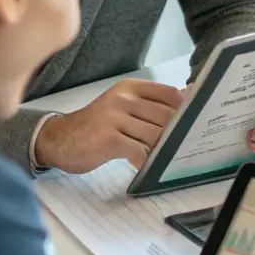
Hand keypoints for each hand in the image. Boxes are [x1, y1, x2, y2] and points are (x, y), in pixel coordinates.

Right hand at [34, 79, 183, 171]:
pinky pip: (139, 151)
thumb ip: (150, 105)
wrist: (59, 139)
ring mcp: (114, 117)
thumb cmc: (96, 126)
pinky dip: (146, 161)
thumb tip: (187, 102)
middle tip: (182, 147)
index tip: (195, 122)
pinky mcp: (108, 138)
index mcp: (130, 88)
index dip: (185, 109)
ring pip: (155, 134)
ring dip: (162, 149)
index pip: (169, 93)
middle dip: (176, 133)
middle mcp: (123, 98)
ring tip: (164, 158)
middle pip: (165, 115)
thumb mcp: (122, 107)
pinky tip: (146, 166)